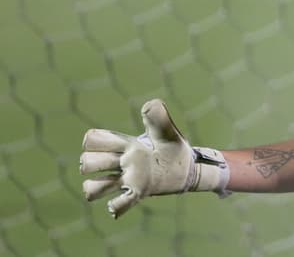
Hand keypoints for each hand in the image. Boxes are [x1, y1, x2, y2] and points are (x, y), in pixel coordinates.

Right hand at [80, 99, 229, 218]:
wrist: (189, 169)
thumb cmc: (174, 148)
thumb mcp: (167, 132)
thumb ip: (159, 119)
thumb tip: (148, 104)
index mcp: (125, 145)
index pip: (93, 141)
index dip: (96, 142)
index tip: (118, 144)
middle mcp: (121, 163)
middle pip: (87, 163)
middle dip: (94, 163)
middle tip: (118, 162)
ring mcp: (127, 180)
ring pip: (93, 187)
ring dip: (96, 187)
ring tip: (117, 182)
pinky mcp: (138, 194)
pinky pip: (118, 205)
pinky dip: (117, 205)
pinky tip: (127, 197)